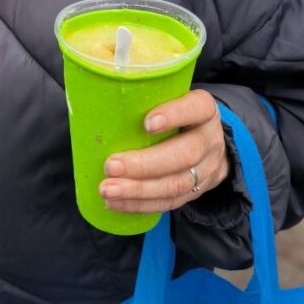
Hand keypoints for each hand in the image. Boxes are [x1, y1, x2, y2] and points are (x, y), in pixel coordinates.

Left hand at [98, 89, 228, 213]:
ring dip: (138, 190)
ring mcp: (206, 169)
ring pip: (176, 184)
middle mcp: (209, 139)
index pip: (196, 108)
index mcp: (204, 110)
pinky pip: (169, 202)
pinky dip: (140, 204)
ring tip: (107, 189)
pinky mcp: (196, 192)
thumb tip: (93, 103)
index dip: (174, 115)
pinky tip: (116, 202)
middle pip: (184, 155)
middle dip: (144, 164)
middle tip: (111, 165)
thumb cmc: (175, 114)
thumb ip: (145, 100)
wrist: (209, 144)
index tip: (146, 123)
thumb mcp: (170, 100)